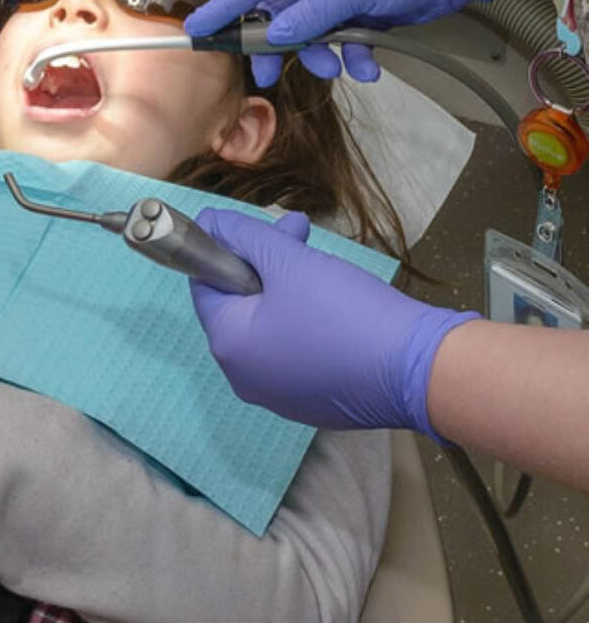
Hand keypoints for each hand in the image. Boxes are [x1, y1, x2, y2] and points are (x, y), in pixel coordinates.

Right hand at [184, 0, 489, 86]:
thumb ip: (312, 15)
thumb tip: (277, 36)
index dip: (226, 7)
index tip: (197, 28)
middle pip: (281, 14)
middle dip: (279, 46)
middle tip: (268, 76)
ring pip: (313, 32)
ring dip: (323, 54)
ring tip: (340, 67)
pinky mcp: (365, 12)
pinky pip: (345, 39)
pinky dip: (355, 56)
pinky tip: (371, 67)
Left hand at [190, 209, 476, 435]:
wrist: (417, 370)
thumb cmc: (344, 311)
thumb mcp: (289, 261)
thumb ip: (243, 236)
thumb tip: (210, 222)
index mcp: (229, 347)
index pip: (205, 285)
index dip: (227, 248)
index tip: (261, 227)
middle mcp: (245, 379)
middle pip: (240, 304)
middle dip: (265, 261)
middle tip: (297, 232)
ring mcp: (280, 395)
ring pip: (270, 324)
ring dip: (287, 284)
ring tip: (318, 256)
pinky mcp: (313, 401)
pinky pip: (295, 349)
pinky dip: (306, 318)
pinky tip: (335, 297)